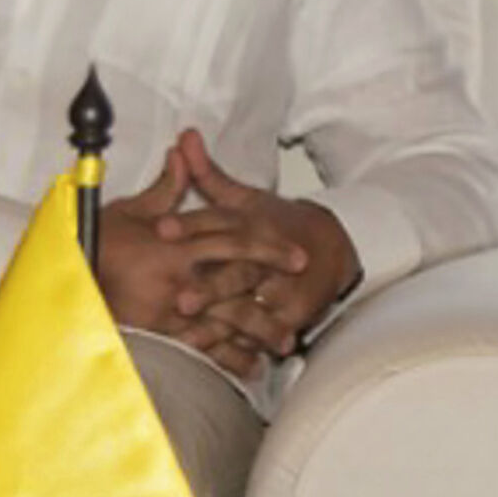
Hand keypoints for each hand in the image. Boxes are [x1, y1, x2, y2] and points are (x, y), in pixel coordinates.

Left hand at [103, 128, 364, 369]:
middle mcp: (269, 255)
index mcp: (252, 223)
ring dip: (222, 325)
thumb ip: (208, 172)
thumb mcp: (246, 198)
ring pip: (250, 308)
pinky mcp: (294, 314)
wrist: (336, 248)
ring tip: (193, 338)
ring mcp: (284, 287)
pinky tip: (219, 359)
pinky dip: (243, 348)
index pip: (219, 221)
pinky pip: (265, 334)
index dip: (190, 225)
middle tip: (181, 300)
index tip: (161, 230)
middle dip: (211, 287)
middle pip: (238, 269)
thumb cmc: (280, 223)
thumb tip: (185, 137)